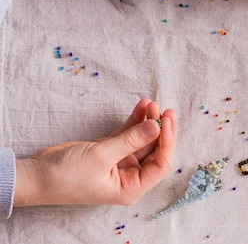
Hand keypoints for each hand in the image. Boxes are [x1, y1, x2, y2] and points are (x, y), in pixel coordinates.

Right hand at [14, 99, 176, 206]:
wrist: (36, 175)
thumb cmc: (66, 176)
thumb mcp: (102, 156)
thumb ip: (131, 140)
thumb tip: (157, 126)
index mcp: (131, 187)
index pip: (161, 164)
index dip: (167, 142)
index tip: (166, 121)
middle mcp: (129, 176)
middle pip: (154, 150)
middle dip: (160, 129)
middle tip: (164, 109)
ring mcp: (120, 162)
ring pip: (142, 139)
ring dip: (148, 121)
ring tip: (151, 103)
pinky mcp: (109, 150)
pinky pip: (128, 133)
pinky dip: (135, 120)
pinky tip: (142, 105)